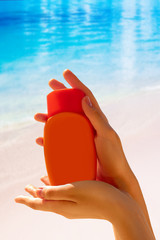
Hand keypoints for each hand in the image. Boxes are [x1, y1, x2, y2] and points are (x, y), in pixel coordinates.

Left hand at [15, 177, 154, 239]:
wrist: (120, 206)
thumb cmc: (97, 196)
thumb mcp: (73, 191)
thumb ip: (54, 192)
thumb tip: (37, 193)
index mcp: (61, 206)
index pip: (38, 204)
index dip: (27, 200)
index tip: (17, 197)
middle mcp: (65, 209)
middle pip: (44, 203)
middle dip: (34, 195)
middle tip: (26, 188)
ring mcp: (74, 208)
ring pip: (54, 200)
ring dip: (44, 192)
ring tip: (39, 185)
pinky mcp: (82, 204)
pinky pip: (63, 198)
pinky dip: (56, 191)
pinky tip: (59, 184)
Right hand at [34, 69, 132, 189]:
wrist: (113, 180)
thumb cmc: (114, 157)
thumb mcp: (107, 135)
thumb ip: (97, 118)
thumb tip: (85, 98)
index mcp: (97, 119)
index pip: (85, 96)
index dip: (76, 83)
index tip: (65, 73)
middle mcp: (87, 125)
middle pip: (70, 106)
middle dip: (59, 95)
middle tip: (49, 86)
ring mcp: (80, 137)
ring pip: (61, 123)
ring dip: (49, 118)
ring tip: (37, 117)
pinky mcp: (74, 149)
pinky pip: (59, 141)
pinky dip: (49, 139)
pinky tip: (40, 139)